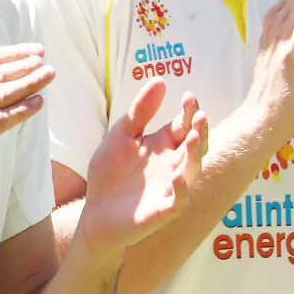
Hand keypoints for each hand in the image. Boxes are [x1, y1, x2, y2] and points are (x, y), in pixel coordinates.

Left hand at [78, 77, 206, 253]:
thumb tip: (160, 80)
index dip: (189, 112)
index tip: (189, 97)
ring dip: (195, 155)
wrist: (93, 213)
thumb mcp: (121, 135)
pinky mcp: (162, 211)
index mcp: (163, 146)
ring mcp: (170, 189)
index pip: (184, 125)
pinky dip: (182, 191)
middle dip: (199, 130)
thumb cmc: (110, 174)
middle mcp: (172, 165)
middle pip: (195, 146)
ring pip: (193, 171)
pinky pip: (178, 202)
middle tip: (199, 115)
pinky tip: (178, 178)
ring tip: (191, 137)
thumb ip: (140, 112)